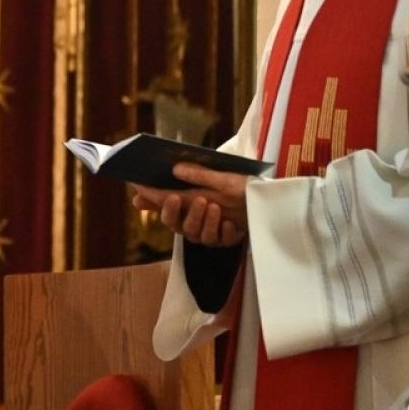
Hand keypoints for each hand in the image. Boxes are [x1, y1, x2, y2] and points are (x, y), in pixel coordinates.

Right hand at [130, 164, 251, 247]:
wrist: (269, 201)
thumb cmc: (244, 188)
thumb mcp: (223, 178)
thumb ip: (198, 175)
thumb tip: (174, 169)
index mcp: (190, 202)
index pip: (162, 203)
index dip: (149, 198)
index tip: (139, 189)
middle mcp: (195, 219)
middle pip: (173, 224)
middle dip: (177, 213)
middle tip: (187, 199)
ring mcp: (209, 231)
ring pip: (195, 234)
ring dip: (204, 221)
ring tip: (216, 208)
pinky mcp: (224, 240)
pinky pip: (218, 240)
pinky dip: (224, 231)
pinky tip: (232, 223)